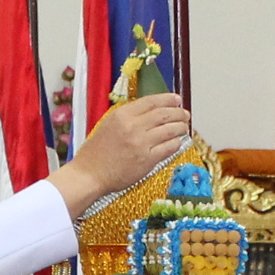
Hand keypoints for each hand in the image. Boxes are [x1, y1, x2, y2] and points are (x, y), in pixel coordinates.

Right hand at [51, 93, 195, 215]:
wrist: (89, 175)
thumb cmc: (96, 153)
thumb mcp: (108, 125)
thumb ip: (128, 117)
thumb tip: (151, 112)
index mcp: (122, 115)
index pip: (151, 101)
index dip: (168, 99)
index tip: (176, 100)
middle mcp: (133, 126)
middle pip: (164, 114)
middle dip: (179, 113)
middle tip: (185, 114)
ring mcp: (141, 144)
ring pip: (170, 130)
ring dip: (181, 127)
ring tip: (184, 127)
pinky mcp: (147, 160)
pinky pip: (169, 148)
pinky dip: (176, 143)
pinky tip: (176, 142)